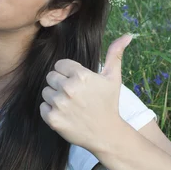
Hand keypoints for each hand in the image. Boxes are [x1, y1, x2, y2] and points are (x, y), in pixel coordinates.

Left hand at [39, 34, 132, 151]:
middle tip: (74, 95)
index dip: (68, 73)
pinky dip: (50, 111)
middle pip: (51, 77)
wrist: (106, 134)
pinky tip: (65, 114)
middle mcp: (68, 88)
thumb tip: (127, 35)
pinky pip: (42, 108)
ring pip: (46, 92)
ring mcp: (59, 104)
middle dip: (60, 84)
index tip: (78, 83)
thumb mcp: (113, 78)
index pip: (60, 65)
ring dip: (55, 97)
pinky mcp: (53, 119)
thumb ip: (115, 54)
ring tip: (70, 105)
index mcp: (81, 75)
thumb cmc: (109, 104)